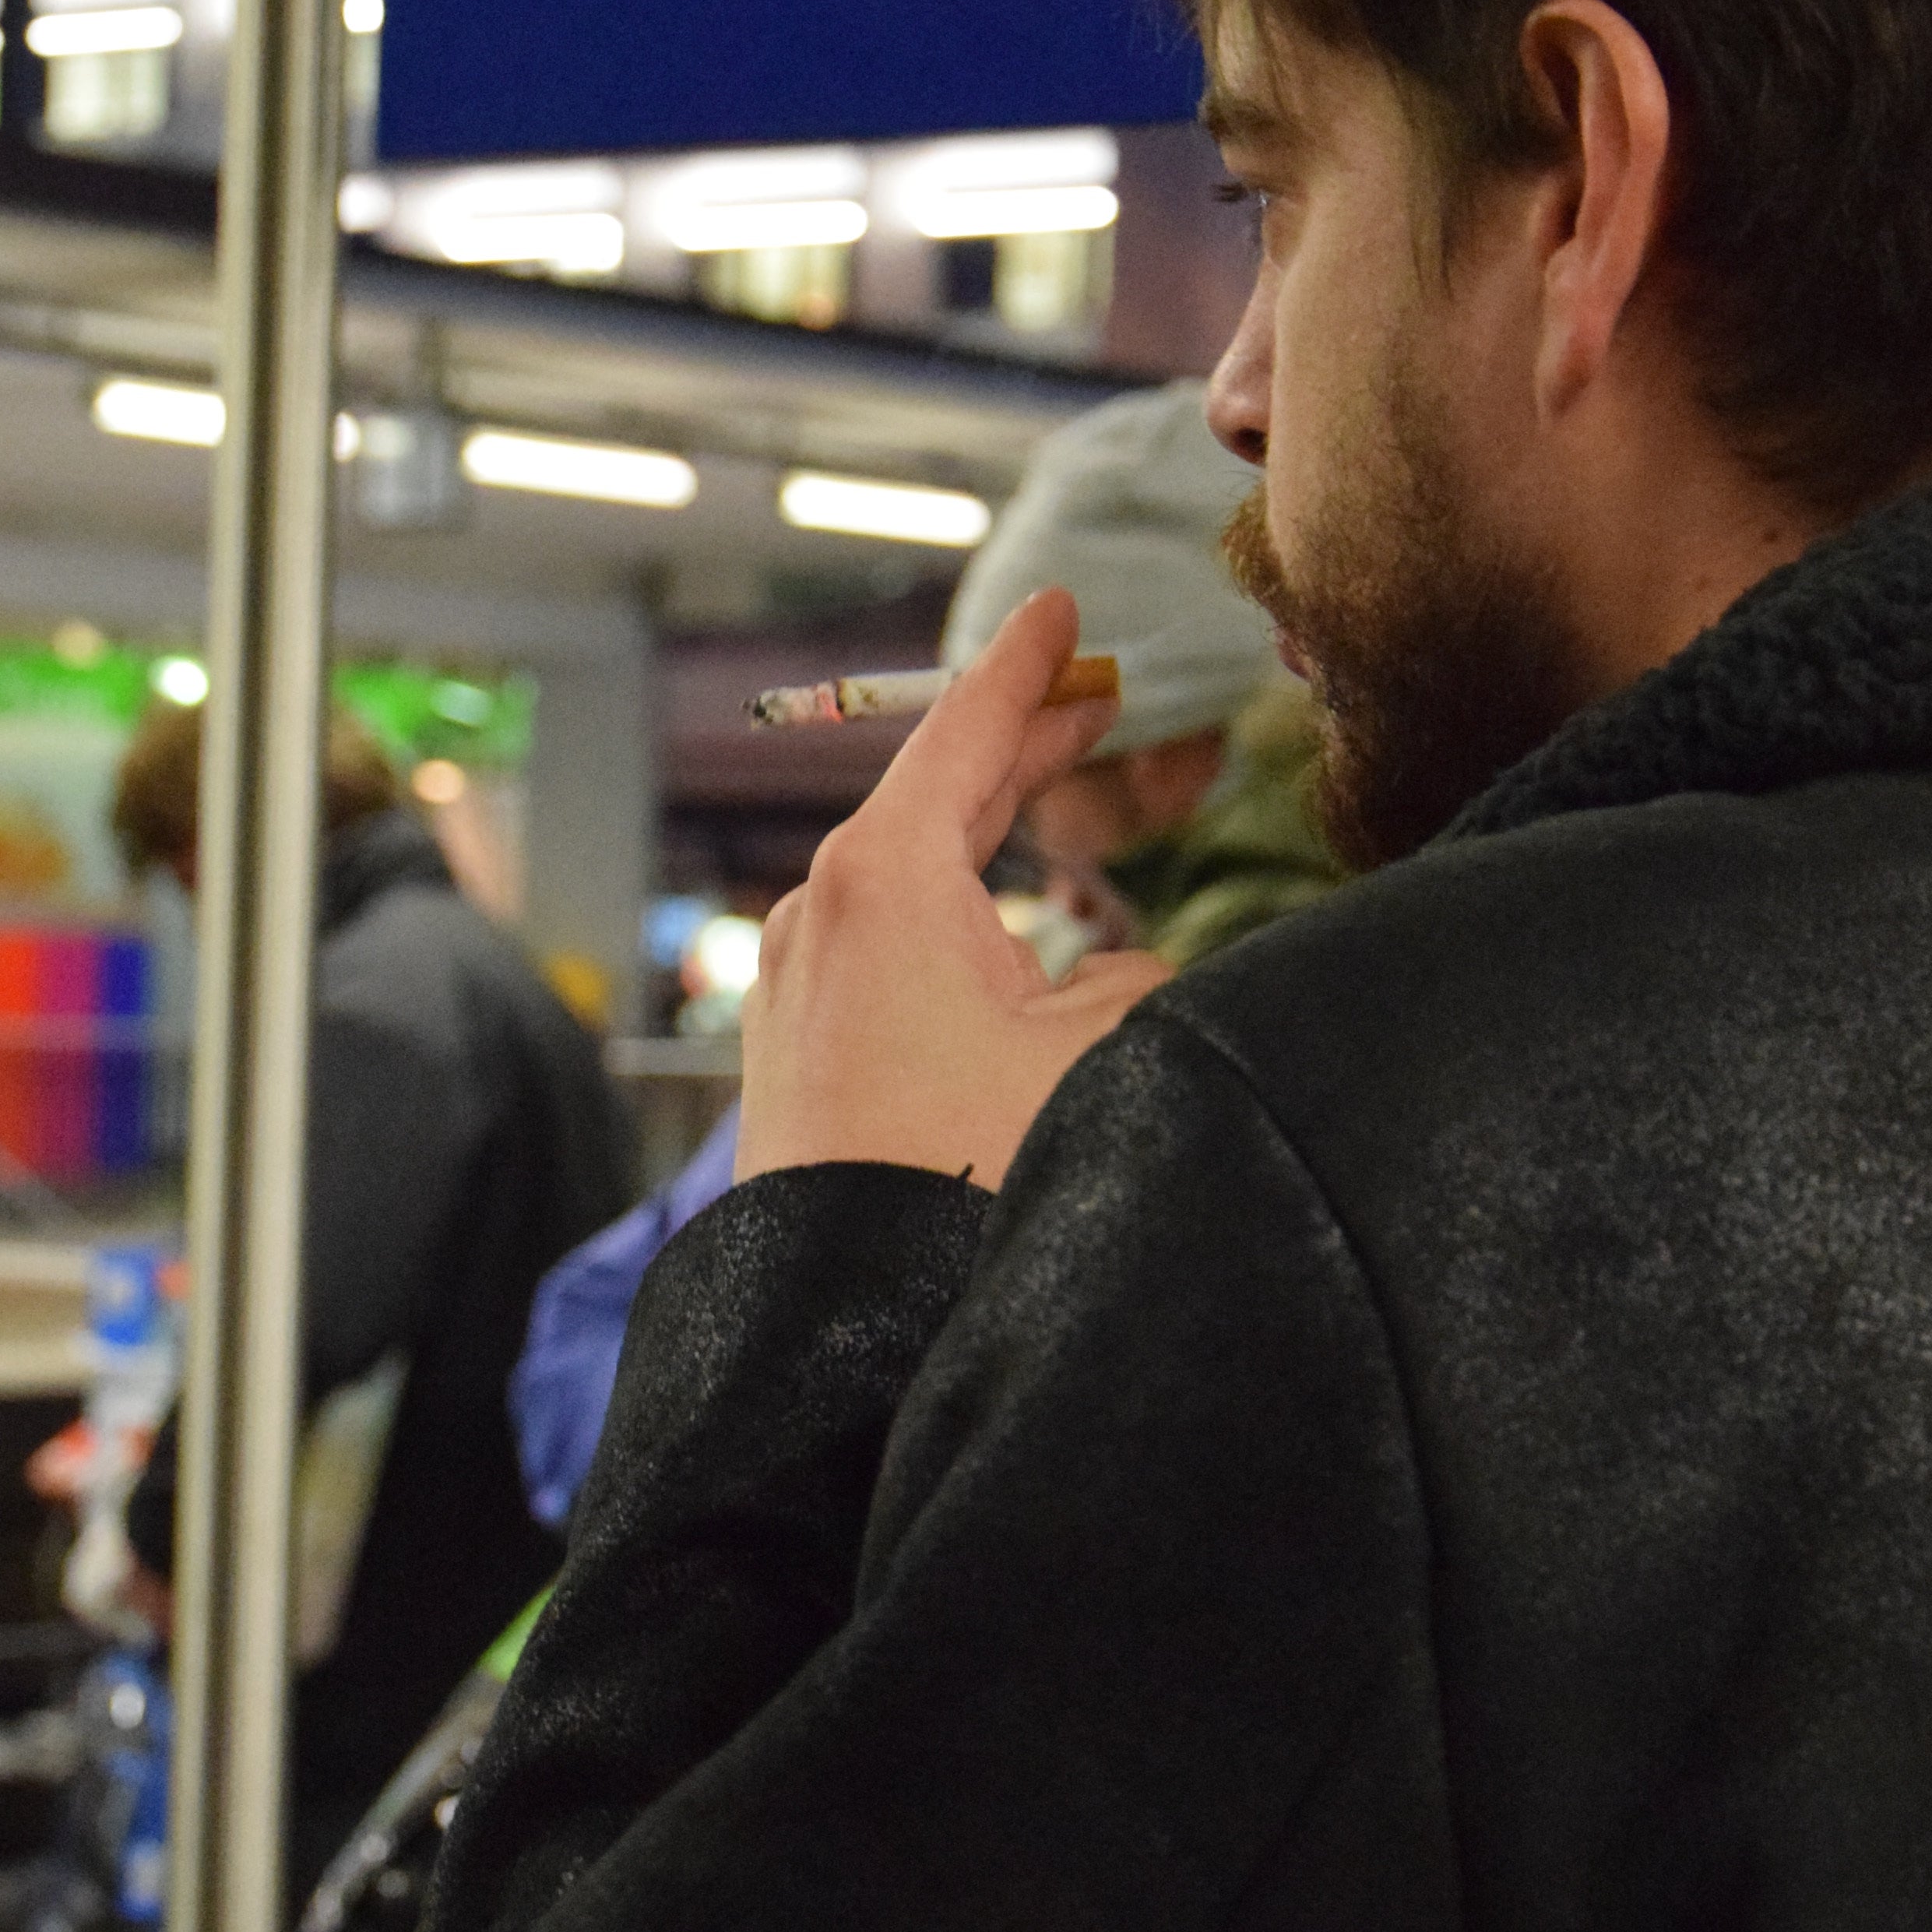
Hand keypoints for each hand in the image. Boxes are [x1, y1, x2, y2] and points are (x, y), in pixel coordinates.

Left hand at [736, 588, 1173, 1187]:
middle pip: (935, 795)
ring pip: (906, 874)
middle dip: (1018, 744)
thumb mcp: (1098, 1056)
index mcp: (883, 878)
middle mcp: (822, 913)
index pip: (966, 734)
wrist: (845, 1322)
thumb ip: (1137, 982)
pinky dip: (944, 908)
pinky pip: (879, 944)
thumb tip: (1121, 977)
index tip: (1059, 609)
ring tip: (1052, 799)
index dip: (1027, 667)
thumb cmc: (962, 1180)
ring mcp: (796, 984)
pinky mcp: (794, 1052)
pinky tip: (993, 930)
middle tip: (1088, 698)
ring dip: (980, 832)